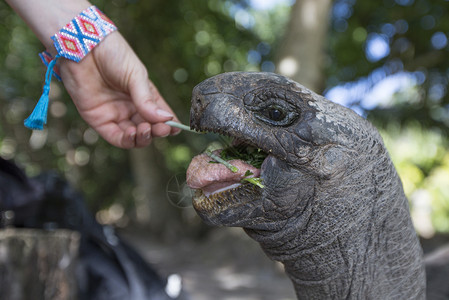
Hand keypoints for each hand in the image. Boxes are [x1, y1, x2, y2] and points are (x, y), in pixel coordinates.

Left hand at [58, 32, 179, 147]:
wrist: (83, 46)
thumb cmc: (112, 54)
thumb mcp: (136, 76)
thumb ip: (147, 100)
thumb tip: (167, 120)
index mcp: (144, 95)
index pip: (160, 115)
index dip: (168, 125)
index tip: (175, 128)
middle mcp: (131, 107)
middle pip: (148, 128)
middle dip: (156, 131)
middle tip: (161, 129)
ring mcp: (115, 114)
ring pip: (133, 137)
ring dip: (143, 137)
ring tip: (145, 128)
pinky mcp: (98, 120)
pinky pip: (115, 137)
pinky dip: (127, 140)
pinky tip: (133, 133)